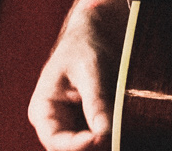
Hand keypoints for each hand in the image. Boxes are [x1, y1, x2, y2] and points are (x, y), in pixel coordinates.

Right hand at [27, 0, 125, 150]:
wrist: (98, 32)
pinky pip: (103, 139)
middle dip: (95, 146)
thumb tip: (103, 132)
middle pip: (72, 149)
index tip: (101, 138)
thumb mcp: (89, 69)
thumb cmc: (85, 45)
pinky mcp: (93, 124)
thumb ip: (95, 100)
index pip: (55, 141)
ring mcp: (74, 126)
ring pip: (90, 146)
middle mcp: (56, 123)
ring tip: (125, 131)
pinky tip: (128, 129)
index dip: (77, 146)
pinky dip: (114, 137)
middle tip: (119, 137)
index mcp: (43, 110)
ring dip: (107, 143)